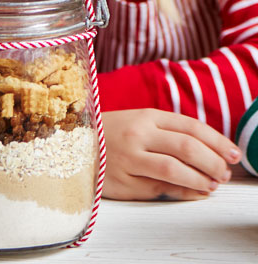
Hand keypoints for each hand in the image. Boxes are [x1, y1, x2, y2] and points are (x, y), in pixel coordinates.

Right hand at [102, 109, 241, 200]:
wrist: (75, 144)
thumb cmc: (112, 133)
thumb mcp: (138, 121)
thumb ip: (169, 131)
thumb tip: (208, 150)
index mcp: (145, 116)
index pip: (191, 126)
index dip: (218, 141)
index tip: (233, 153)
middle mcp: (138, 135)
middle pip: (187, 148)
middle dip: (214, 162)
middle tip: (224, 172)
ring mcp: (129, 159)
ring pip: (175, 170)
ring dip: (201, 179)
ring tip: (212, 184)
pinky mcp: (122, 182)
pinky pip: (159, 189)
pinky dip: (183, 192)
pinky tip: (195, 192)